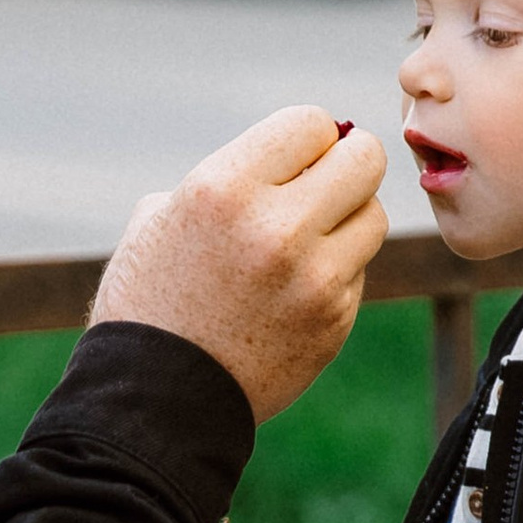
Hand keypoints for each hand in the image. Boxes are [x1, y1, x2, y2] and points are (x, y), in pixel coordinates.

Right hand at [92, 110, 387, 424]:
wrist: (154, 400)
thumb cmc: (149, 302)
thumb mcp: (161, 218)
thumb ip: (226, 179)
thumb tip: (287, 161)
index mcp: (225, 189)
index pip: (313, 122)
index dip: (307, 139)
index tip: (292, 160)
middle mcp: (277, 228)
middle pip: (365, 159)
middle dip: (346, 166)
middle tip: (322, 186)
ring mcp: (313, 280)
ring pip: (373, 217)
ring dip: (346, 221)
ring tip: (305, 242)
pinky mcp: (333, 322)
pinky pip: (357, 273)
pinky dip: (334, 275)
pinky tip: (290, 295)